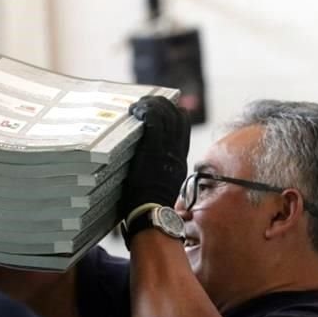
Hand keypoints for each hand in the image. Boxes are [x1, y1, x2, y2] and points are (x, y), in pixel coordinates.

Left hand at [119, 96, 190, 217]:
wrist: (151, 213)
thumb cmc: (150, 204)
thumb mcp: (162, 184)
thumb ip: (160, 168)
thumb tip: (148, 161)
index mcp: (179, 158)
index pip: (183, 125)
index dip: (171, 112)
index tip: (158, 109)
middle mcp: (176, 151)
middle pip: (176, 115)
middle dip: (161, 104)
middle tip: (144, 103)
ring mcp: (166, 149)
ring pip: (166, 115)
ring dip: (151, 105)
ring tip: (137, 106)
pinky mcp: (153, 149)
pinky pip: (153, 121)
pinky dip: (145, 111)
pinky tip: (134, 111)